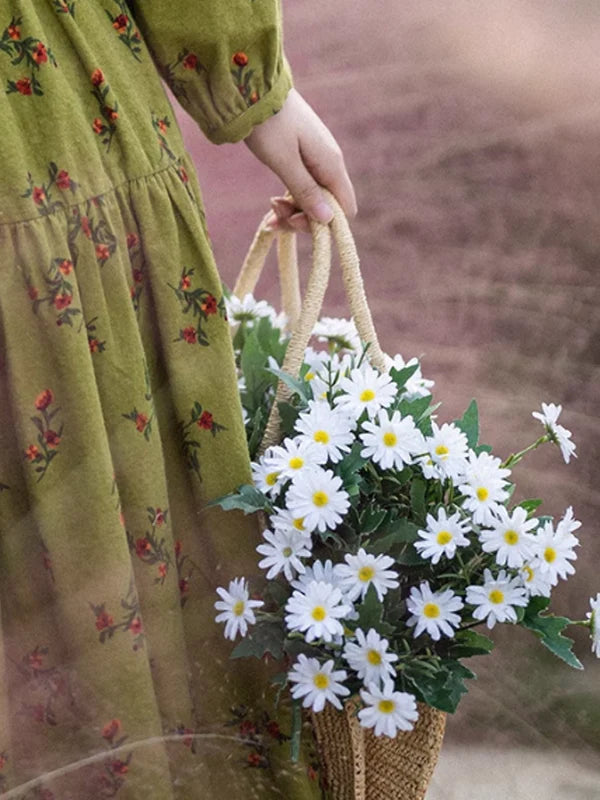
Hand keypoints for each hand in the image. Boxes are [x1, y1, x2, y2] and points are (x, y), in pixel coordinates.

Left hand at [243, 88, 356, 232]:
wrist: (252, 87)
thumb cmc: (268, 123)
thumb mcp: (284, 161)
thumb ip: (305, 191)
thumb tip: (328, 220)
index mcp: (331, 163)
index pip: (344, 209)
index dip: (323, 223)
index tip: (295, 220)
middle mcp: (330, 162)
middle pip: (327, 206)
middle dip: (302, 217)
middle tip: (273, 216)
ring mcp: (317, 159)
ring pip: (313, 198)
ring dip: (293, 210)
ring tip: (269, 210)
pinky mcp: (304, 156)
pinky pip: (303, 186)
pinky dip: (289, 198)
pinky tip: (272, 203)